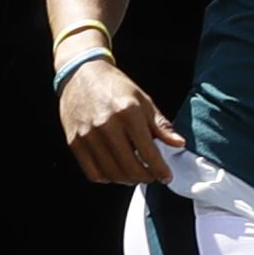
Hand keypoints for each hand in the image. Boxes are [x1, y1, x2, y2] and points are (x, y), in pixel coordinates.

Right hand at [59, 56, 173, 185]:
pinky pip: (93, 173)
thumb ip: (161, 125)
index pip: (148, 152)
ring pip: (112, 173)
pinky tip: (116, 170)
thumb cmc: (115, 87)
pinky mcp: (74, 142)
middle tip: (152, 176)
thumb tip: (179, 143)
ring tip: (136, 173)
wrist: (81, 74)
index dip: (160, 169)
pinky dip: (107, 178)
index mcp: (128, 113)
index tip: (167, 176)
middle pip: (130, 167)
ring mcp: (87, 136)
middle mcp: (106, 125)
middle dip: (146, 177)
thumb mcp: (143, 100)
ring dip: (128, 180)